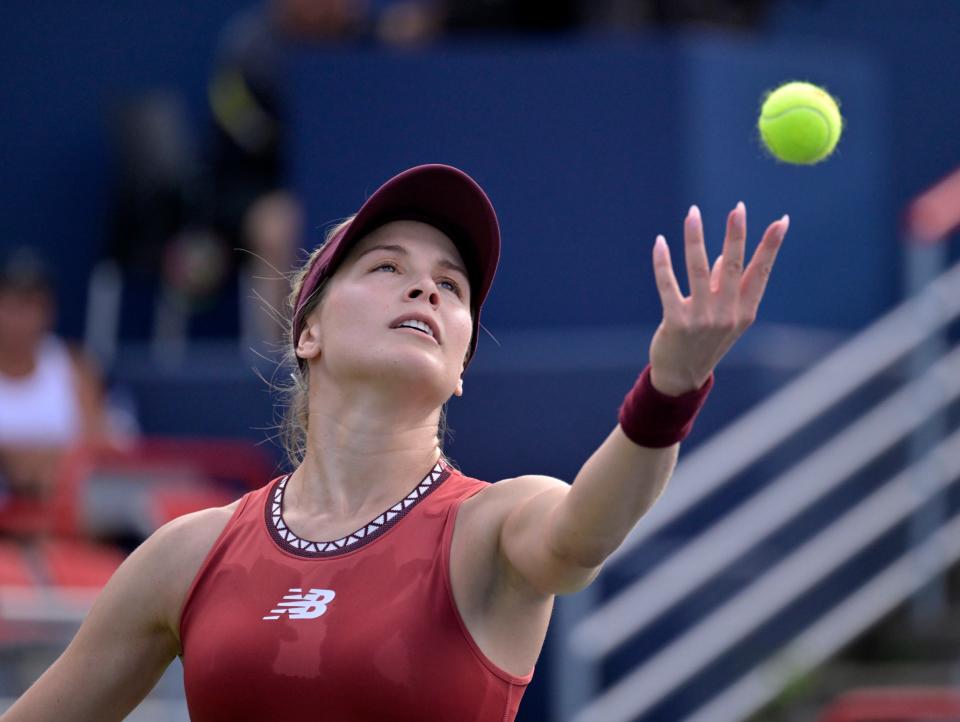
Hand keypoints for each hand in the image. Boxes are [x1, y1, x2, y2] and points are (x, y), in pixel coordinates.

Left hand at [648, 202, 788, 394]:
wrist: (682, 377)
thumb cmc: (705, 341)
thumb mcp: (724, 316)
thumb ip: (723, 286)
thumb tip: (720, 254)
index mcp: (745, 310)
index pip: (761, 272)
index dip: (771, 246)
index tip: (782, 220)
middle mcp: (727, 314)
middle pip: (732, 266)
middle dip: (736, 235)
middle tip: (738, 208)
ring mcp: (702, 319)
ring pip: (698, 270)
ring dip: (695, 238)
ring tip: (693, 213)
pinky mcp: (677, 322)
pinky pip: (669, 285)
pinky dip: (663, 262)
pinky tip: (660, 242)